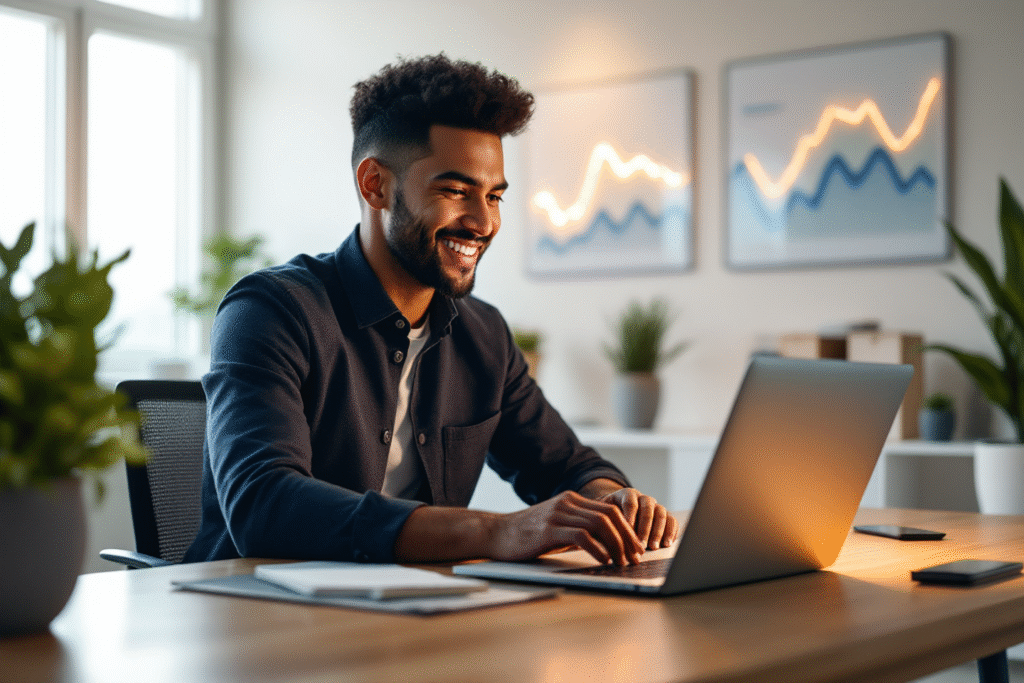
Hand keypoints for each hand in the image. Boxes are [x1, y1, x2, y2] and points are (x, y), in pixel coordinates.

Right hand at [487, 490, 645, 564]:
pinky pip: (582, 536)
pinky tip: (603, 561)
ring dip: (617, 545)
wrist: (496, 533)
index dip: (627, 529)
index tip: (635, 548)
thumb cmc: (526, 535)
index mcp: (571, 500)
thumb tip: (605, 546)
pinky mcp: (549, 530)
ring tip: (622, 562)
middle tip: (635, 557)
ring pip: (600, 524)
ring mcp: (558, 514)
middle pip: (610, 515)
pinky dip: (598, 549)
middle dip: (627, 537)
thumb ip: (577, 528)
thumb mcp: (556, 526)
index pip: (610, 510)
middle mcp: (568, 503)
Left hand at [594, 487, 679, 549]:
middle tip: (642, 544)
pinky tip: (667, 544)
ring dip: (658, 531)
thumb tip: (600, 539)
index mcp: (627, 494)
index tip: (628, 531)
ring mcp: (655, 506)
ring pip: (661, 513)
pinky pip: (672, 520)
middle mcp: (643, 498)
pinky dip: (671, 531)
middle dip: (645, 527)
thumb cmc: (606, 516)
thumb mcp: (601, 515)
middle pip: (648, 508)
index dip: (630, 517)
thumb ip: (602, 523)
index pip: (630, 502)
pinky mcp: (665, 516)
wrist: (616, 512)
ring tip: (654, 547)